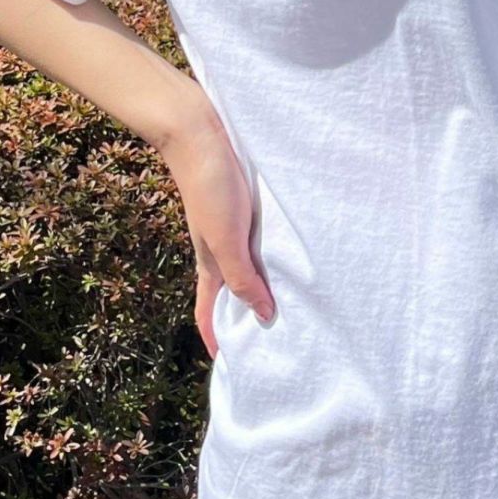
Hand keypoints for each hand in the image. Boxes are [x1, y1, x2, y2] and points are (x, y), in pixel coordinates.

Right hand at [160, 108, 275, 358]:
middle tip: (273, 341)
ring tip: (293, 306)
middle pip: (232, 294)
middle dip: (246, 319)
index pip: (209, 312)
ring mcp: (233, 230)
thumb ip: (243, 277)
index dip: (215, 339)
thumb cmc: (211, 187)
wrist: (203, 133)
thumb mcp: (226, 239)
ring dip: (265, 289)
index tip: (230, 365)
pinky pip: (261, 244)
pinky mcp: (246, 210)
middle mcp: (221, 251)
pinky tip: (294, 257)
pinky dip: (273, 259)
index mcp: (210, 264)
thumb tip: (264, 316)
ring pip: (249, 269)